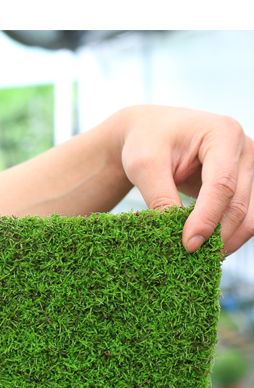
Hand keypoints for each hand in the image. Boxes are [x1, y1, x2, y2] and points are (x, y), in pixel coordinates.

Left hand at [114, 106, 253, 254]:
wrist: (150, 131)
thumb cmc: (147, 140)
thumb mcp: (144, 165)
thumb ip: (161, 198)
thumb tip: (181, 237)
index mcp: (222, 133)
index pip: (222, 184)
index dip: (207, 218)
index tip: (188, 244)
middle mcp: (245, 148)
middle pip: (238, 203)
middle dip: (217, 234)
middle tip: (191, 256)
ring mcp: (249, 167)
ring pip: (249, 215)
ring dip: (227, 239)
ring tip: (200, 256)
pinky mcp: (245, 183)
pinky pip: (245, 216)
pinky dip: (229, 234)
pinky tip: (208, 246)